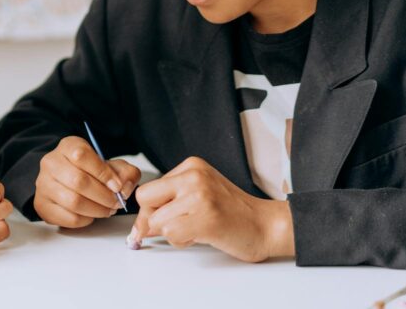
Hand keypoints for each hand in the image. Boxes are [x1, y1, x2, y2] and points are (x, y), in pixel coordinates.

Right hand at [33, 135, 140, 227]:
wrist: (66, 181)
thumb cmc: (90, 172)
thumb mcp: (110, 165)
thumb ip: (125, 172)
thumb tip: (125, 187)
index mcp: (67, 146)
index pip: (81, 156)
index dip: (103, 173)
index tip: (117, 186)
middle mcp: (51, 162)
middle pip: (78, 181)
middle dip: (103, 195)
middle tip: (116, 202)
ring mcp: (43, 184)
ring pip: (73, 201)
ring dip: (96, 209)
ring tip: (107, 210)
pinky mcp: (42, 204)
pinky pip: (67, 217)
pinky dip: (85, 219)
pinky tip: (91, 214)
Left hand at [132, 157, 293, 261]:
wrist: (265, 225)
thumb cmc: (233, 213)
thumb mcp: (199, 194)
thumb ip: (171, 202)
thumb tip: (139, 225)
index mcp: (191, 165)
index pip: (149, 188)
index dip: (150, 210)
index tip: (157, 223)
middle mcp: (193, 175)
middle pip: (145, 200)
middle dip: (152, 220)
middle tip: (173, 228)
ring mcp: (199, 194)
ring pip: (156, 220)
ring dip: (172, 234)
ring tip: (195, 230)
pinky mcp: (205, 216)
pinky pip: (171, 233)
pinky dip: (181, 241)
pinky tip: (200, 236)